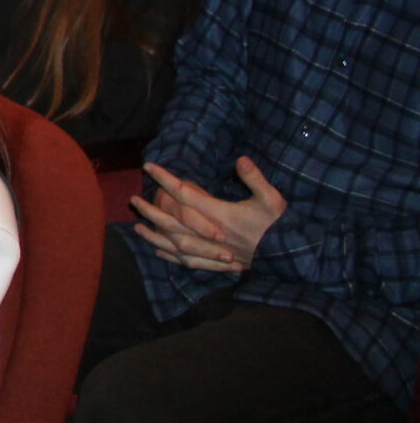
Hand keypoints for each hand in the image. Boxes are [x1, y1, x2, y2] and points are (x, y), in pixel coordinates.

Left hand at [134, 158, 286, 274]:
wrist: (290, 257)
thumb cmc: (279, 225)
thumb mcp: (272, 199)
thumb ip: (256, 179)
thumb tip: (241, 159)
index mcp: (220, 215)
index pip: (185, 195)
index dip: (166, 179)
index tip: (149, 166)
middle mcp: (210, 234)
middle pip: (172, 222)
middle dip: (151, 210)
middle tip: (132, 199)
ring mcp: (212, 251)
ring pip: (176, 244)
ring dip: (155, 236)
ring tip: (137, 227)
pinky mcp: (217, 262)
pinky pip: (188, 261)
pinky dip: (172, 257)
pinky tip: (159, 253)